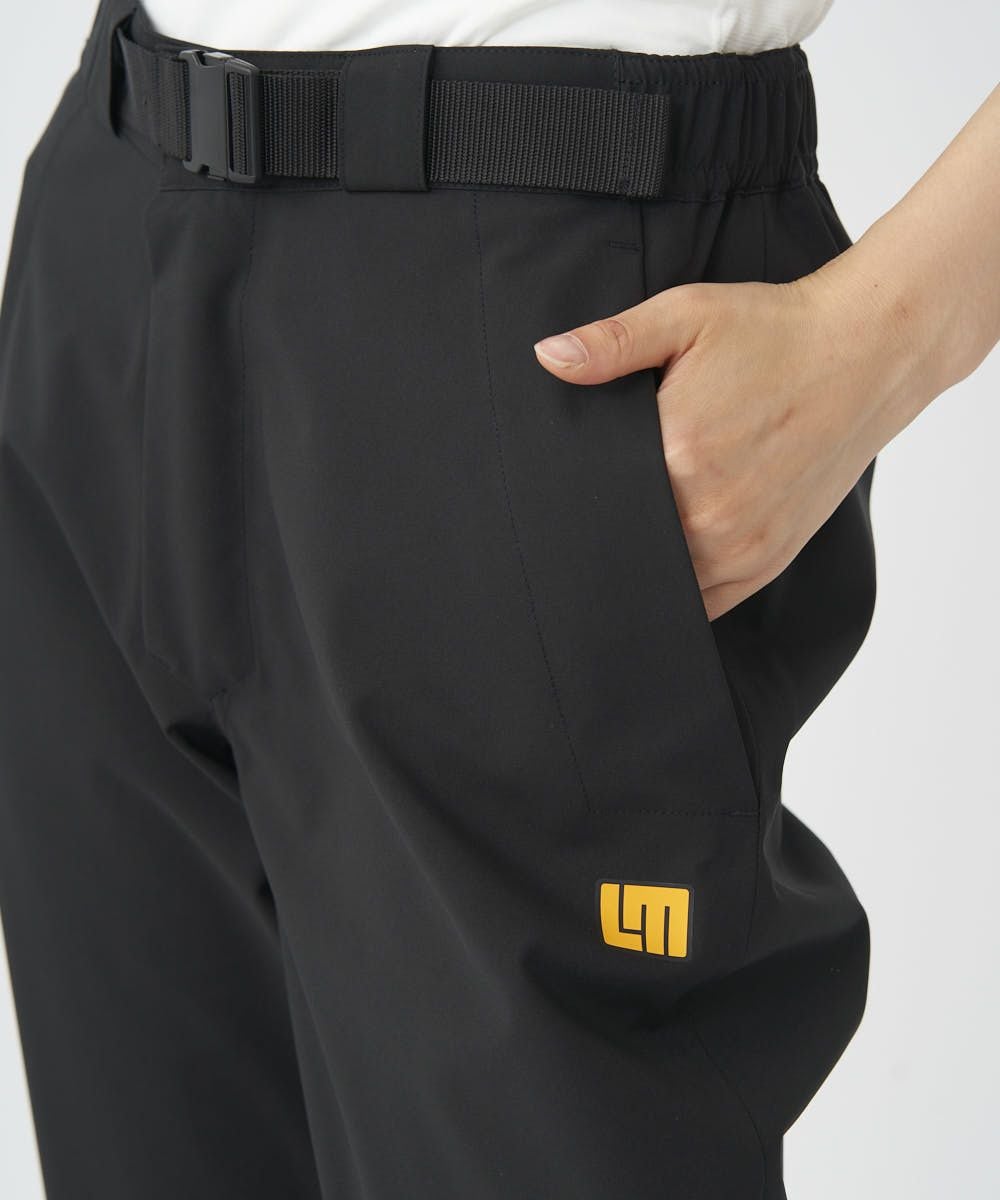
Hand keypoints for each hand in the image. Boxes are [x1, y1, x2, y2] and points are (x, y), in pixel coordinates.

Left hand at [532, 269, 919, 620]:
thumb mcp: (686, 316)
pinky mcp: (765, 560)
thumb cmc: (774, 332)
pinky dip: (677, 589)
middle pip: (624, 546)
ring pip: (661, 583)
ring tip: (617, 543)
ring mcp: (740, 545)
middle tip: (577, 521)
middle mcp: (709, 513)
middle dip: (600, 536)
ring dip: (637, 567)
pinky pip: (702, 603)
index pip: (595, 501)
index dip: (570, 500)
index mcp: (679, 454)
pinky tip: (660, 565)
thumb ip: (612, 342)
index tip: (554, 496)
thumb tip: (547, 357)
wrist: (865, 354)